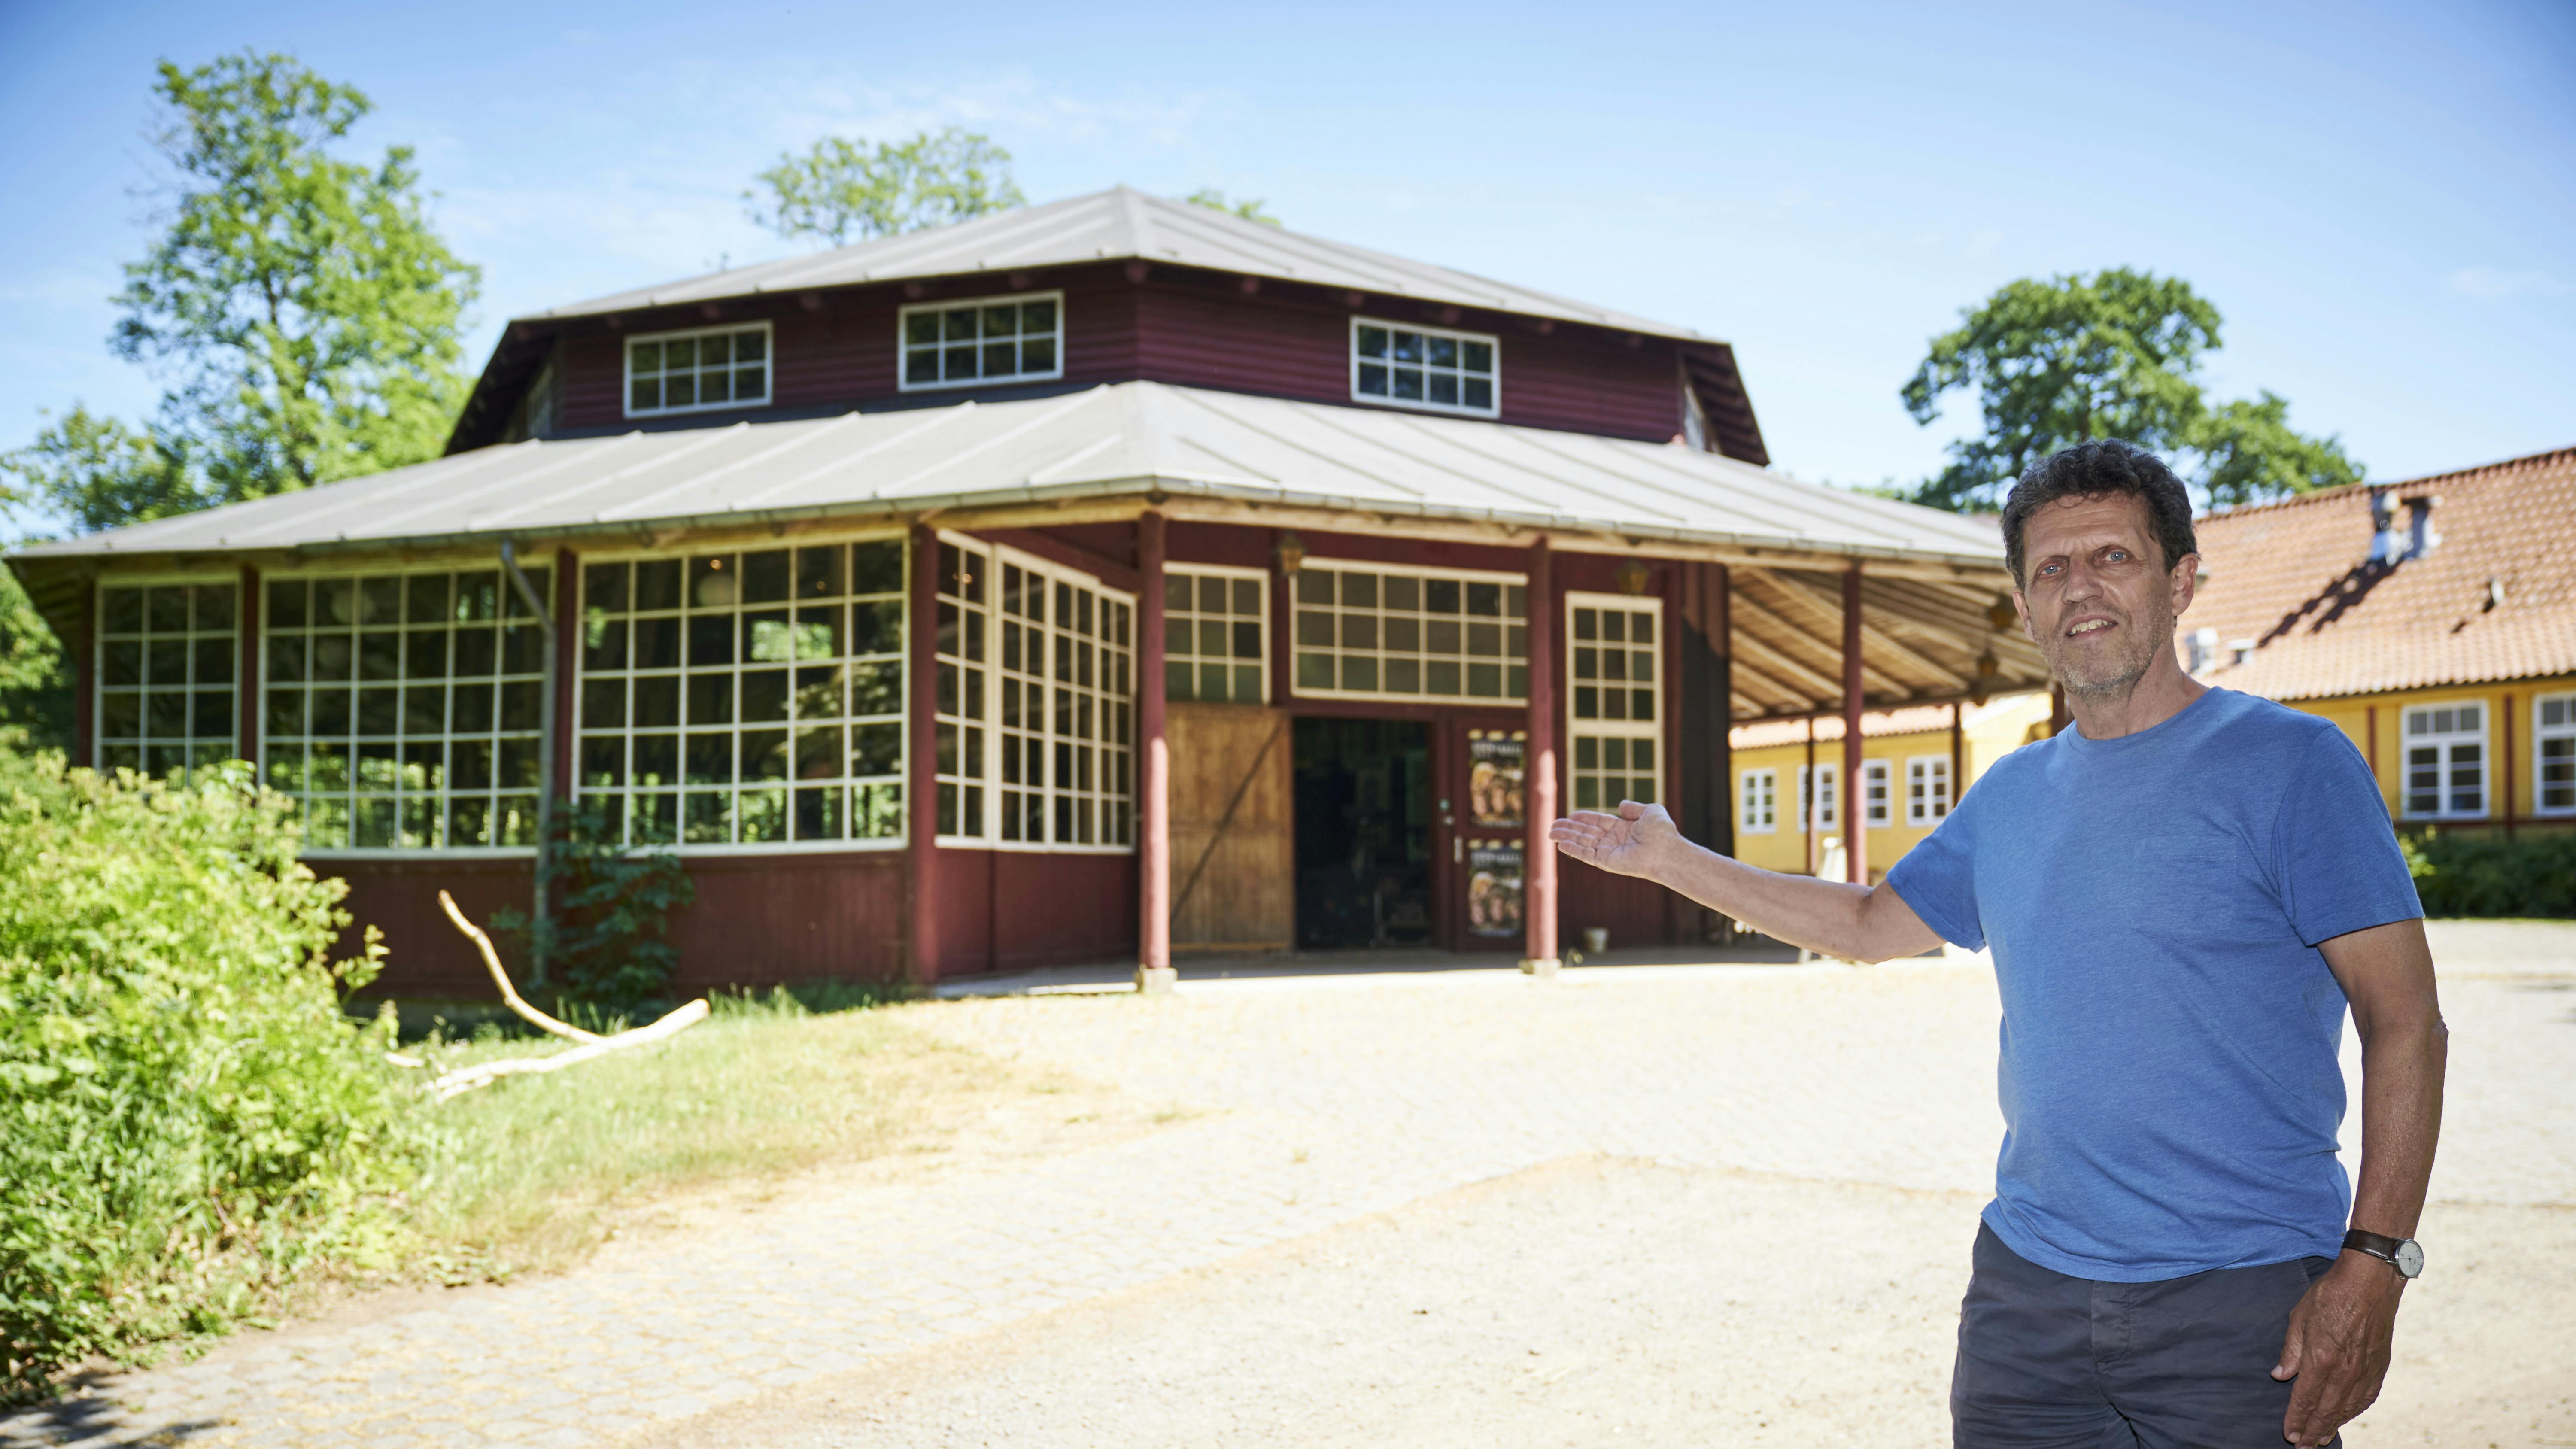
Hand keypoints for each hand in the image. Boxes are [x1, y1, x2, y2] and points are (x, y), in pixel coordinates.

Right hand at [1547, 801, 1680, 880]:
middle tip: (1553, 826)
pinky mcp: (1606, 862)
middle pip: (1586, 833)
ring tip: (1551, 833)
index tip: (1571, 815)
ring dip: (1566, 838)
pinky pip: (1586, 854)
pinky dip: (1573, 850)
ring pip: (1582, 843)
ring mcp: (1609, 852)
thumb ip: (1634, 807)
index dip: (1584, 818)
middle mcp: (1614, 841)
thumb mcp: (1650, 811)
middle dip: (1569, 829)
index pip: (1598, 822)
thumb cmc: (1662, 832)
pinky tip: (1561, 845)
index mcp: (1623, 829)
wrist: (1665, 851)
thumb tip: (1620, 805)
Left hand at [2273, 1252, 2403, 1445]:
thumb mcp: (2298, 1318)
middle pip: (2326, 1410)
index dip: (2296, 1419)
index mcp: (2322, 1359)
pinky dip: (2354, 1411)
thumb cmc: (2330, 1295)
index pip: (2305, 1399)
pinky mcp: (2379, 1367)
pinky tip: (2346, 1416)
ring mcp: (2365, 1370)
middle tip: (2303, 1447)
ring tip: (2322, 1439)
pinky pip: (2366, 1397)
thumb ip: (2290, 1352)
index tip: (2289, 1435)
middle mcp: (2345, 1370)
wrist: (2370, 1281)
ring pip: (2348, 1408)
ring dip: (2333, 1426)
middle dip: (2313, 1431)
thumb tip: (2280, 1376)